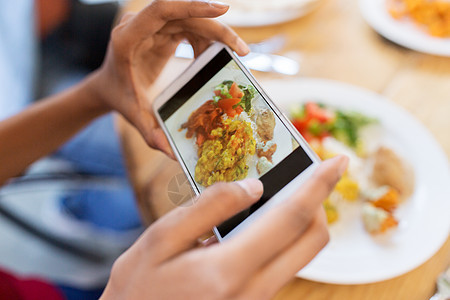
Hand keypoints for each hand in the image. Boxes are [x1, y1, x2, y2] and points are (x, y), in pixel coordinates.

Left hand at [88, 0, 248, 156]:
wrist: (108, 87)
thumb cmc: (120, 98)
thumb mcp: (134, 115)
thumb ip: (149, 132)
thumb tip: (172, 154)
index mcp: (129, 37)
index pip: (162, 10)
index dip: (192, 6)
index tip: (223, 10)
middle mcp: (140, 25)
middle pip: (184, 15)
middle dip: (216, 29)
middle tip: (241, 50)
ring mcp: (151, 25)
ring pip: (190, 19)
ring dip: (214, 36)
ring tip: (228, 58)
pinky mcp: (161, 29)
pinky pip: (189, 26)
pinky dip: (205, 40)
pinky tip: (210, 58)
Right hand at [100, 155, 348, 299]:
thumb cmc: (136, 289)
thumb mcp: (159, 240)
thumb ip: (209, 208)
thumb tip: (253, 186)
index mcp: (228, 271)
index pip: (290, 219)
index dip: (318, 185)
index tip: (338, 160)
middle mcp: (254, 291)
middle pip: (312, 241)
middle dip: (318, 202)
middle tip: (304, 175)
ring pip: (301, 255)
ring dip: (300, 219)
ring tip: (279, 191)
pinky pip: (283, 265)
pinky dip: (284, 238)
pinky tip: (260, 220)